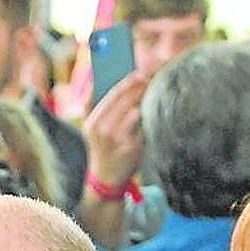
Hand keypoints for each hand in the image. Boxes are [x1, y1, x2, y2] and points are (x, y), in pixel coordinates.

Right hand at [84, 72, 148, 189]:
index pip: (114, 93)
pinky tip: (154, 116)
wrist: (106, 179)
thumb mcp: (91, 129)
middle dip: (145, 86)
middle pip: (128, 98)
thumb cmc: (103, 148)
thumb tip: (96, 79)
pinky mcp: (131, 146)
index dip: (131, 79)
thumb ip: (92, 105)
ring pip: (138, 109)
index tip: (144, 71)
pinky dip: (150, 118)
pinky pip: (145, 124)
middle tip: (158, 79)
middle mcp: (102, 129)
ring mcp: (117, 138)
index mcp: (92, 121)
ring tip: (156, 98)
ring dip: (149, 102)